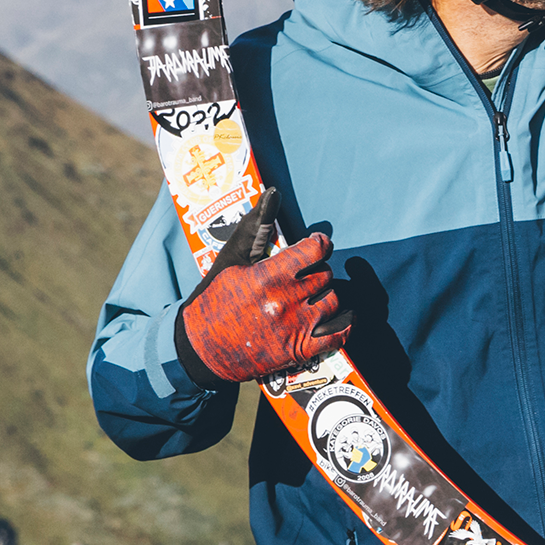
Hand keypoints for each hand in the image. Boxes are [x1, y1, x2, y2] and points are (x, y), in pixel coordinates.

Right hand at [178, 229, 350, 383]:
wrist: (199, 348)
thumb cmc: (213, 298)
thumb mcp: (231, 258)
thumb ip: (257, 225)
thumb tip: (274, 193)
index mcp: (267, 277)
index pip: (315, 250)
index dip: (318, 245)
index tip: (315, 246)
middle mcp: (284, 302)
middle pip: (324, 275)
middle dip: (315, 271)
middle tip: (301, 275)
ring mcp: (294, 328)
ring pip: (333, 300)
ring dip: (325, 295)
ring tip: (308, 295)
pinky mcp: (299, 351)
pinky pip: (339, 333)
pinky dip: (345, 322)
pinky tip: (337, 314)